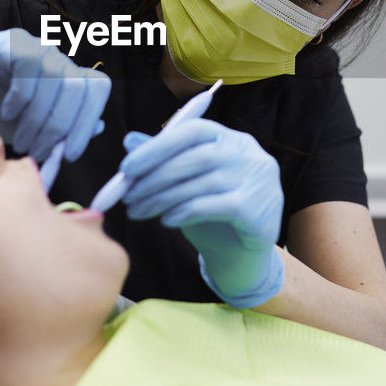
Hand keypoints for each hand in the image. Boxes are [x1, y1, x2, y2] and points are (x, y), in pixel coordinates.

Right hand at [0, 28, 109, 160]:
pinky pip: (29, 63)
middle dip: (62, 126)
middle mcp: (50, 58)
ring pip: (59, 77)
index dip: (88, 122)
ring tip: (19, 139)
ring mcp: (29, 47)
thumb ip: (57, 129)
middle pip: (81, 87)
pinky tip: (6, 111)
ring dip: (40, 117)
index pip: (96, 90)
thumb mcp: (23, 130)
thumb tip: (98, 126)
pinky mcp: (5, 42)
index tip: (69, 153)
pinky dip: (22, 94)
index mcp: (59, 78)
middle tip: (37, 149)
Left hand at [119, 120, 283, 307]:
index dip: (158, 146)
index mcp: (231, 138)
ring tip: (138, 211)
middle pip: (197, 157)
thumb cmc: (212, 212)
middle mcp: (249, 153)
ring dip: (163, 198)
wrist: (241, 255)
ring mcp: (258, 180)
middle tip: (127, 195)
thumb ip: (164, 160)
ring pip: (202, 183)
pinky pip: (212, 206)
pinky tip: (166, 221)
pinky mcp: (257, 209)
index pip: (193, 130)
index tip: (127, 167)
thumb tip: (130, 141)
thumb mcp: (186, 182)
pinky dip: (184, 212)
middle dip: (156, 177)